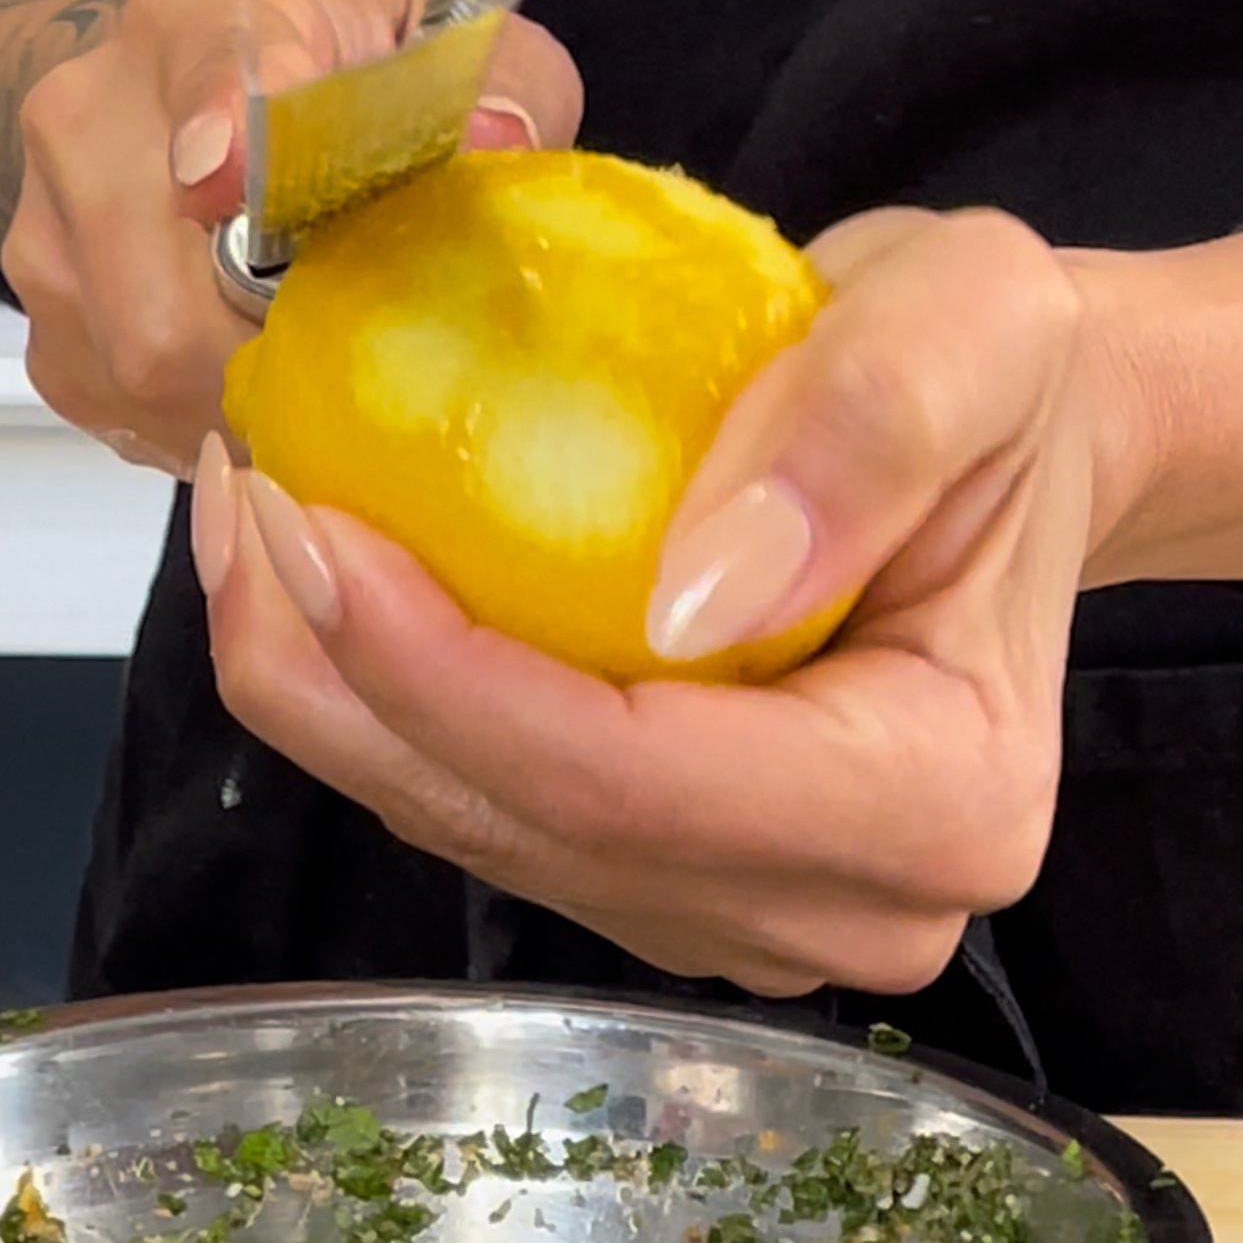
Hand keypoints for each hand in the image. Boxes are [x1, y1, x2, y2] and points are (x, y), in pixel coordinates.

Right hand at [0, 0, 581, 476]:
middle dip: (276, 358)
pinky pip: (133, 417)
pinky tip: (242, 378)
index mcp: (204, 28)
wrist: (173, 106)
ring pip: (148, 372)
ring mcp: (50, 234)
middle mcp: (97, 122)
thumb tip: (496, 140)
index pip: (208, 70)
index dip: (220, 129)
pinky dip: (204, 423)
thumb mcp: (423, 49)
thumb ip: (487, 75)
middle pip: (172, 298)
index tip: (224, 173)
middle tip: (351, 363)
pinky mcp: (49, 330)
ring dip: (244, 399)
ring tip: (300, 365)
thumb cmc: (317, 82)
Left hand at [194, 206, 1118, 997]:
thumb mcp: (979, 324)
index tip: (305, 524)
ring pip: (482, 837)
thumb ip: (868, 431)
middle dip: (339, 684)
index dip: (440, 672)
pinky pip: (490, 816)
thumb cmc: (1002, 393)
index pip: (631, 783)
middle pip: (526, 831)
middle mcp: (837, 912)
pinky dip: (390, 711)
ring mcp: (744, 918)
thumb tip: (693, 598)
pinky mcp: (670, 892)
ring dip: (336, 700)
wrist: (1002, 467)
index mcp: (934, 809)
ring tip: (255, 535)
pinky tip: (330, 594)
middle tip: (239, 508)